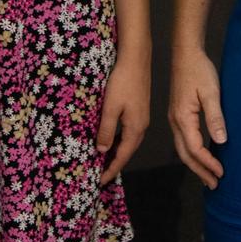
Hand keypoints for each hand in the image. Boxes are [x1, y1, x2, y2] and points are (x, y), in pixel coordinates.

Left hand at [97, 57, 150, 185]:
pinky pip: (129, 132)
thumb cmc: (122, 83)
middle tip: (98, 174)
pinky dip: (119, 140)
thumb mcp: (110, 108)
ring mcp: (142, 117)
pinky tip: (110, 138)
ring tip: (102, 160)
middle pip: (127, 151)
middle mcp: (141, 125)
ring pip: (128, 141)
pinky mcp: (139, 109)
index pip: (122, 156)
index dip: (111, 170)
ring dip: (116, 152)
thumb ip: (106, 131)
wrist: (136, 59)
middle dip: (114, 164)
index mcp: (135, 128)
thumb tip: (101, 151)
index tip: (99, 182)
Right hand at [168, 48, 225, 189]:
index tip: (221, 173)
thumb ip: (215, 117)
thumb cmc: (199, 70)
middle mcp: (175, 122)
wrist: (186, 54)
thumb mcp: (211, 92)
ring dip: (195, 164)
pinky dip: (192, 152)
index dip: (208, 163)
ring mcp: (174, 118)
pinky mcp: (177, 114)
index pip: (195, 149)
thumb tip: (221, 141)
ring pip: (182, 149)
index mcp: (182, 118)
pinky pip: (183, 140)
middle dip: (200, 170)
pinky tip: (201, 154)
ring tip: (208, 176)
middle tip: (214, 184)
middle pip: (186, 154)